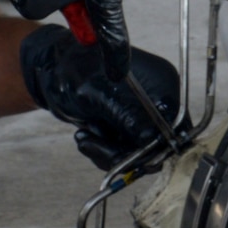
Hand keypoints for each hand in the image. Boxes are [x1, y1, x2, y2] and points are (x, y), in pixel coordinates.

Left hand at [20, 25, 184, 167]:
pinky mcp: (126, 126)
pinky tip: (87, 137)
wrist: (52, 69)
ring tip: (86, 139)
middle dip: (126, 153)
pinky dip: (104, 150)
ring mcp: (141, 114)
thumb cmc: (75, 69)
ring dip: (110, 153)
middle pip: (158, 144)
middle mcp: (157, 101)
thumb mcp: (102, 95)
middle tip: (96, 145)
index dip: (158, 147)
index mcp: (162, 85)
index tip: (136, 158)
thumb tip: (151, 140)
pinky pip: (123, 152)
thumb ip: (129, 117)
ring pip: (138, 153)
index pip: (176, 126)